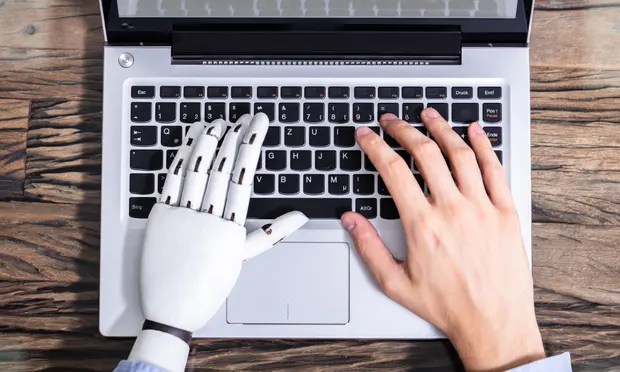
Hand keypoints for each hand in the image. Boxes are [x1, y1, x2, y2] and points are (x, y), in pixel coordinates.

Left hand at [130, 114, 307, 371]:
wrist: (173, 308)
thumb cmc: (210, 285)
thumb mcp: (243, 257)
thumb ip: (272, 232)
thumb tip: (299, 217)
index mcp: (232, 226)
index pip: (245, 174)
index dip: (252, 143)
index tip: (259, 123)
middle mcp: (208, 216)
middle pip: (223, 167)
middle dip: (235, 136)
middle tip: (243, 117)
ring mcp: (182, 214)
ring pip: (197, 169)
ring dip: (208, 140)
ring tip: (217, 122)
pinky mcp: (160, 215)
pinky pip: (171, 180)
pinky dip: (181, 157)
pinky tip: (190, 140)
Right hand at [342, 110, 543, 370]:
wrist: (493, 322)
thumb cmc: (446, 305)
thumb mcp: (395, 282)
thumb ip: (369, 247)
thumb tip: (350, 219)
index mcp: (422, 224)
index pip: (393, 170)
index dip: (375, 146)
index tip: (367, 135)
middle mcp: (452, 210)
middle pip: (425, 153)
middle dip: (404, 130)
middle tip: (392, 120)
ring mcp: (482, 208)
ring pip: (460, 154)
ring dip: (442, 128)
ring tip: (428, 114)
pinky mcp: (505, 212)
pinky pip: (495, 169)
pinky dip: (484, 145)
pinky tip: (475, 131)